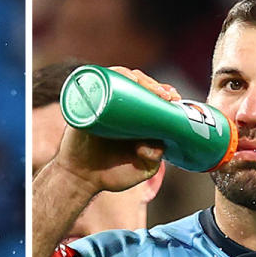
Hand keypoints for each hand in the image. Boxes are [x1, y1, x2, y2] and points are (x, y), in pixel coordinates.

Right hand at [51, 66, 179, 193]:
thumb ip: (155, 157)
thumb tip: (158, 142)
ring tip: (143, 84)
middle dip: (152, 84)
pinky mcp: (83, 105)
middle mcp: (117, 107)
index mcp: (133, 117)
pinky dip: (106, 76)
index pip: (150, 95)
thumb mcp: (143, 168)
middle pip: (135, 83)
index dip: (163, 92)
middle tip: (163, 94)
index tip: (174, 98)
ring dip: (131, 76)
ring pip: (116, 78)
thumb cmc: (112, 174)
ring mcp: (99, 104)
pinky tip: (120, 78)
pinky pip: (93, 83)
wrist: (81, 180)